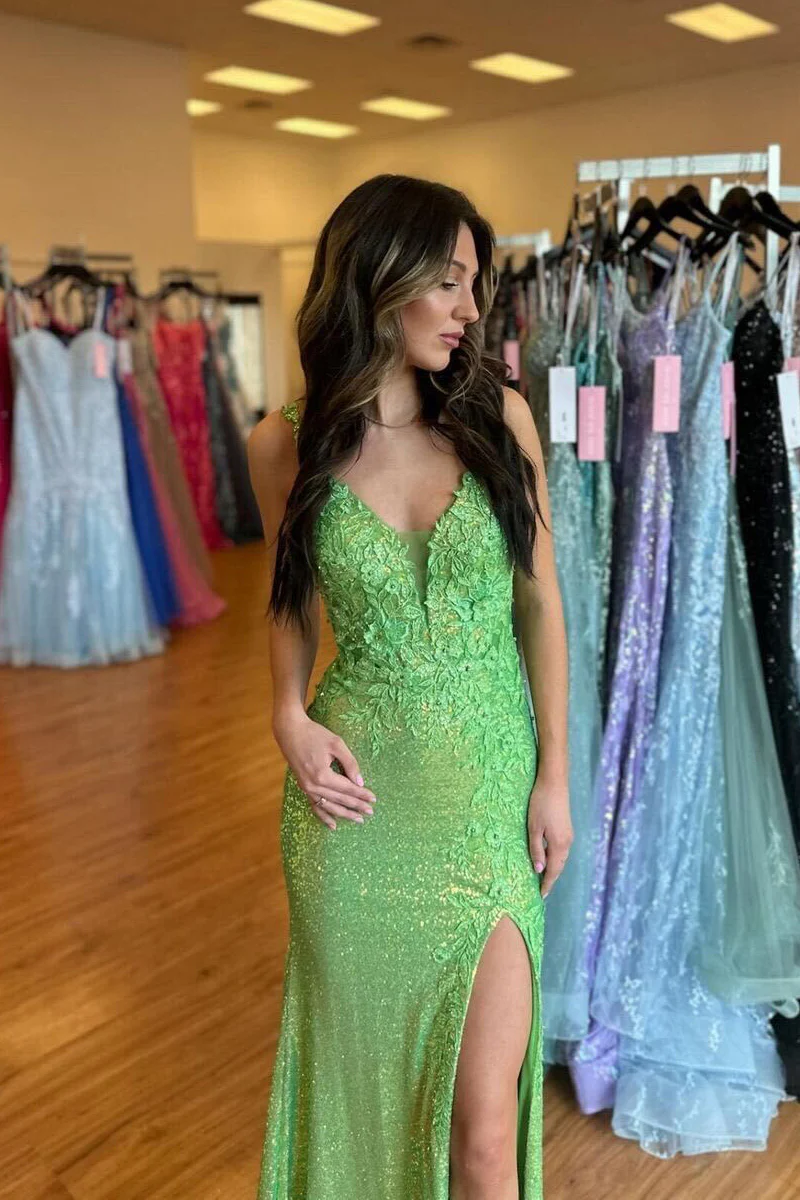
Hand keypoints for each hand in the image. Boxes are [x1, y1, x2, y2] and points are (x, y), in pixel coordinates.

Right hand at [273, 711, 376, 830]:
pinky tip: (333, 825)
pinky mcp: (303, 787)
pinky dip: (324, 817)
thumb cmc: (315, 734)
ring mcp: (306, 788)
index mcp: (323, 775)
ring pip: (328, 806)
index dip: (361, 794)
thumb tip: (360, 782)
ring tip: (358, 819)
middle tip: (371, 811)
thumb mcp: (336, 744)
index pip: (347, 789)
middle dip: (356, 806)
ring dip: (343, 814)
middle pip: (339, 800)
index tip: (374, 799)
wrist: (290, 731)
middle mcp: (314, 785)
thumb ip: (350, 763)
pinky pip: (315, 806)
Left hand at [527, 774, 571, 898]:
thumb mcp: (533, 828)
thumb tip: (538, 870)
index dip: (547, 884)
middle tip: (541, 891)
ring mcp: (569, 835)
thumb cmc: (541, 804)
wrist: (554, 782)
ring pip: (561, 858)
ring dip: (553, 868)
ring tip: (543, 877)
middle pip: (559, 866)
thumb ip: (536, 850)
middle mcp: (567, 843)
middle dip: (550, 879)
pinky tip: (547, 858)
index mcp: (559, 845)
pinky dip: (555, 858)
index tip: (541, 896)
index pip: (553, 871)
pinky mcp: (566, 828)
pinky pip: (561, 850)